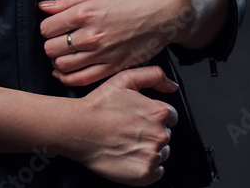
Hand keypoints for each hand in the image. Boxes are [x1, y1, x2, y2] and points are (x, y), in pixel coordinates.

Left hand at [38, 0, 183, 85]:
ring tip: (64, 55)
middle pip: (51, 49)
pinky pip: (82, 79)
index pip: (47, 28)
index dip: (47, 28)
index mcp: (85, 13)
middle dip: (51, 44)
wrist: (164, 11)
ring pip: (63, 66)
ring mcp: (102, 53)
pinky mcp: (113, 67)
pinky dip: (69, 78)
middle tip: (58, 41)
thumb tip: (45, 6)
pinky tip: (68, 72)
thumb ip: (68, 1)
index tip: (53, 27)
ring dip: (58, 62)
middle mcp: (91, 35)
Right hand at [64, 65, 178, 185]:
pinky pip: (156, 172)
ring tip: (127, 143)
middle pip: (165, 135)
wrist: (78, 129)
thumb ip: (153, 75)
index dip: (155, 117)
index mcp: (159, 112)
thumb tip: (171, 86)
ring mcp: (152, 156)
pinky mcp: (144, 174)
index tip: (141, 119)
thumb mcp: (125, 79)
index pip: (170, 116)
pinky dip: (146, 167)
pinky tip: (130, 157)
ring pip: (161, 153)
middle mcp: (159, 134)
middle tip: (130, 131)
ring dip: (149, 150)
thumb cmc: (99, 105)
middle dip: (151, 133)